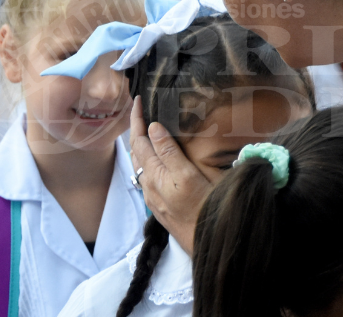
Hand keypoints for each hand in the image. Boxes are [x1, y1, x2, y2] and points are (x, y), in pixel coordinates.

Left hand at [128, 96, 211, 254]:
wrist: (205, 243)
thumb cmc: (204, 209)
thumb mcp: (189, 176)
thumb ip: (169, 153)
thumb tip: (153, 127)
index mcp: (156, 174)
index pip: (140, 139)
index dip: (137, 118)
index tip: (137, 99)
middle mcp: (150, 185)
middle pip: (137, 150)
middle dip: (136, 128)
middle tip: (140, 108)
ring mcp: (154, 195)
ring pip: (141, 163)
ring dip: (141, 143)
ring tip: (146, 127)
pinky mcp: (160, 204)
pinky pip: (147, 173)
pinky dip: (147, 157)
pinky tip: (155, 156)